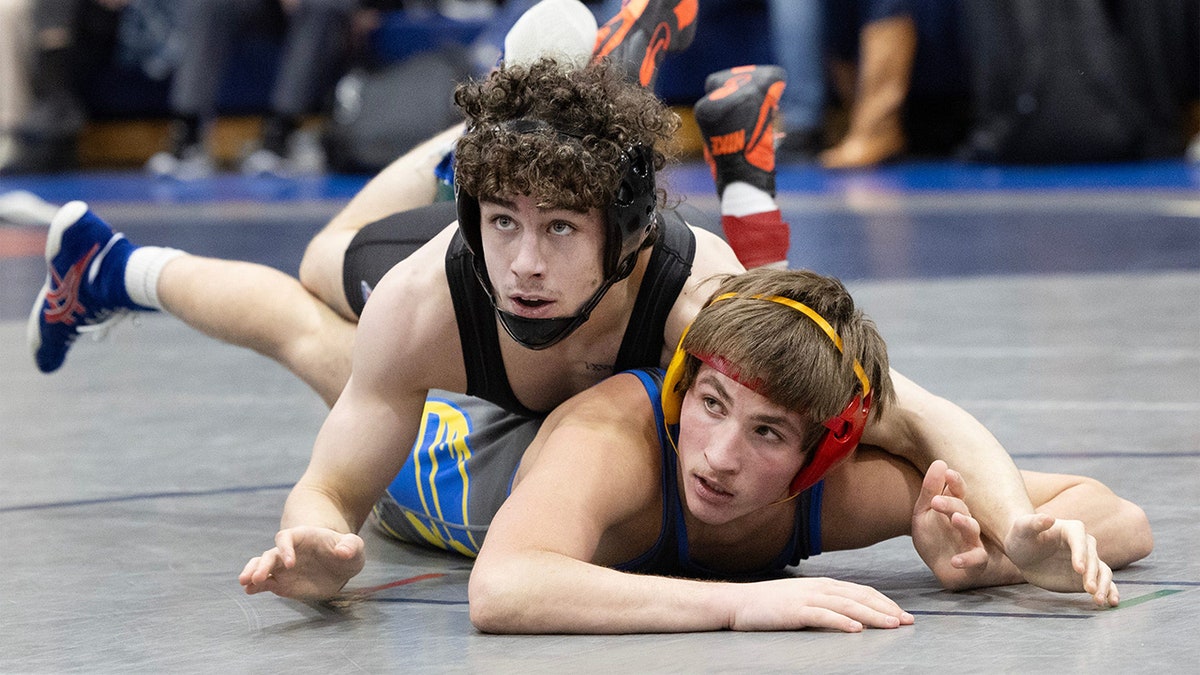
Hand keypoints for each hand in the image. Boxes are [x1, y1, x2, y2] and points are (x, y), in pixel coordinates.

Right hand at [239, 526, 365, 600]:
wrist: (340, 566)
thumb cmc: (346, 551)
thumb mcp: (355, 547)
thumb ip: (350, 546)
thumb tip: (343, 552)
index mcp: (303, 537)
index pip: (286, 538)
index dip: (285, 548)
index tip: (290, 564)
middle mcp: (288, 551)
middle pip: (270, 554)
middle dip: (262, 565)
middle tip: (257, 578)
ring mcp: (283, 567)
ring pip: (261, 567)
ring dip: (252, 572)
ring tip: (244, 583)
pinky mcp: (282, 583)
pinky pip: (265, 583)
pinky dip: (255, 586)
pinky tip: (248, 590)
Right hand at [729, 577, 913, 631]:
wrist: (739, 602)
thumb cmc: (770, 604)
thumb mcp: (802, 599)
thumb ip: (824, 603)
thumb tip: (850, 615)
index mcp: (823, 584)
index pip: (861, 591)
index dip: (884, 602)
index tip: (902, 614)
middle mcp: (819, 588)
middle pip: (860, 596)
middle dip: (887, 609)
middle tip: (908, 621)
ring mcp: (807, 598)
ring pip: (848, 605)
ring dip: (872, 615)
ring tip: (891, 625)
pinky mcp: (795, 611)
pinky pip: (823, 616)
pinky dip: (842, 621)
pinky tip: (856, 629)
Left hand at [911, 460, 992, 589]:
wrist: (942, 569)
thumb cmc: (934, 536)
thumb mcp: (924, 512)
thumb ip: (929, 490)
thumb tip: (939, 462)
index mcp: (955, 507)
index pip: (958, 491)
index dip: (955, 482)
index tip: (948, 473)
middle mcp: (967, 522)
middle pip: (962, 508)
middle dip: (951, 504)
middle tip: (936, 501)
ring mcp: (973, 541)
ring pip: (972, 530)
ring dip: (965, 524)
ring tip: (956, 519)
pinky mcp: (976, 562)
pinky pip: (976, 560)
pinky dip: (967, 560)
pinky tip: (955, 561)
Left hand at [1004, 513, 1118, 607]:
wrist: (1024, 553)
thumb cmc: (1022, 537)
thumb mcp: (1023, 528)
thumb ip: (1034, 523)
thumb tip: (1049, 518)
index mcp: (1071, 529)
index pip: (1080, 540)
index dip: (1080, 554)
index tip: (1078, 569)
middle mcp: (1084, 544)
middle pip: (1093, 558)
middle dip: (1092, 574)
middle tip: (1089, 589)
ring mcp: (1088, 561)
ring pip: (1103, 572)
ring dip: (1104, 585)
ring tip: (1098, 600)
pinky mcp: (1088, 576)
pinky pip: (1104, 583)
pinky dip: (1110, 592)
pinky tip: (1112, 602)